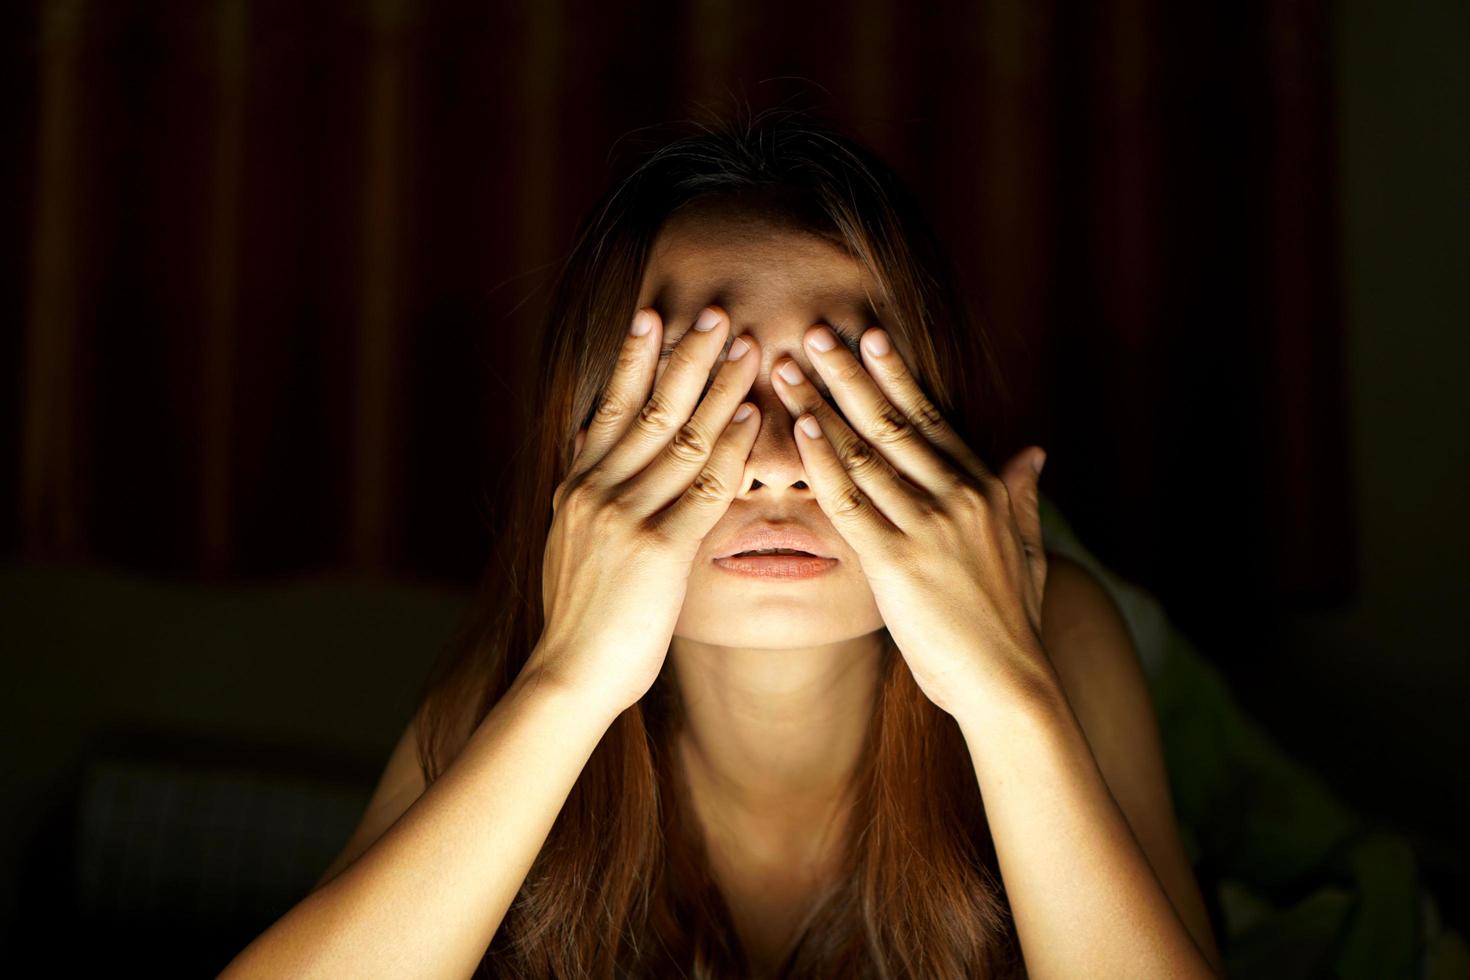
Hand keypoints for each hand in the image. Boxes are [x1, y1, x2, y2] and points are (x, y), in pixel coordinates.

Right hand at [534, 305, 762, 717]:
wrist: (570, 674)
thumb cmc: (582, 620)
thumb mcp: (573, 545)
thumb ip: (588, 498)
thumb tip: (599, 460)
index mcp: (575, 488)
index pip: (607, 408)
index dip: (634, 360)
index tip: (653, 317)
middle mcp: (594, 491)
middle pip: (646, 408)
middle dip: (683, 356)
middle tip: (713, 312)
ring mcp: (624, 517)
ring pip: (678, 437)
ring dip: (717, 388)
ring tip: (745, 347)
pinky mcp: (657, 550)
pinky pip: (702, 487)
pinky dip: (730, 447)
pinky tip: (753, 416)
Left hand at [770, 324, 1051, 717]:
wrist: (1007, 684)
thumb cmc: (1009, 626)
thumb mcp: (1027, 552)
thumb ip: (1023, 496)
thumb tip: (1033, 451)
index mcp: (984, 490)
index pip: (931, 419)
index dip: (895, 376)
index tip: (867, 337)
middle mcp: (958, 496)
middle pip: (893, 422)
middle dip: (850, 373)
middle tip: (816, 330)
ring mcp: (928, 526)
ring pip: (865, 451)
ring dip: (821, 404)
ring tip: (790, 365)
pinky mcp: (898, 561)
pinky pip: (850, 500)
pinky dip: (822, 459)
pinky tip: (798, 427)